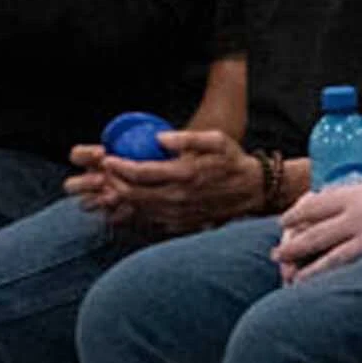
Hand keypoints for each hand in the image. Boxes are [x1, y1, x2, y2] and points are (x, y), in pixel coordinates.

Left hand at [89, 128, 266, 234]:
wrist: (254, 191)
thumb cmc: (233, 161)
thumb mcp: (217, 140)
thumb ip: (187, 138)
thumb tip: (159, 138)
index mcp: (185, 174)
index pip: (140, 173)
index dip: (119, 167)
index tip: (107, 159)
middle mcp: (180, 197)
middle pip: (133, 194)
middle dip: (114, 182)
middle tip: (107, 171)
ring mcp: (180, 214)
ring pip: (139, 209)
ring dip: (123, 197)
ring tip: (113, 183)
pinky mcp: (183, 224)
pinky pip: (152, 219)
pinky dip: (138, 209)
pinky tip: (133, 198)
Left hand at [275, 168, 361, 277]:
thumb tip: (349, 187)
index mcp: (355, 191)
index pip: (314, 204)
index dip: (295, 216)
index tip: (284, 224)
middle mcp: (357, 211)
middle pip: (313, 231)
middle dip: (291, 245)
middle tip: (275, 255)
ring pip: (327, 254)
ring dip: (305, 268)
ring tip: (290, 278)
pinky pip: (351, 266)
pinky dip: (333, 277)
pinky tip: (323, 288)